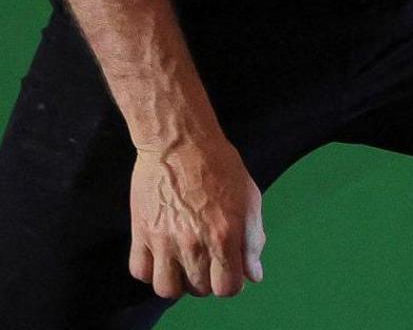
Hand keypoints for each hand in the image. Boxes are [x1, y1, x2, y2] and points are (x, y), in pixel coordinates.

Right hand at [129, 132, 263, 297]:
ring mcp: (163, 241)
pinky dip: (151, 270)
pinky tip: (162, 256)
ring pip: (167, 289)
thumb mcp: (249, 200)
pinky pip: (140, 272)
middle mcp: (193, 244)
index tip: (230, 270)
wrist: (180, 144)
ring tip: (184, 264)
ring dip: (178, 282)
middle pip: (200, 289)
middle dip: (208, 280)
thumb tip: (253, 275)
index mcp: (224, 236)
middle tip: (209, 261)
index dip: (231, 283)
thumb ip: (252, 240)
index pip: (227, 288)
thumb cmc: (221, 167)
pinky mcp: (140, 234)